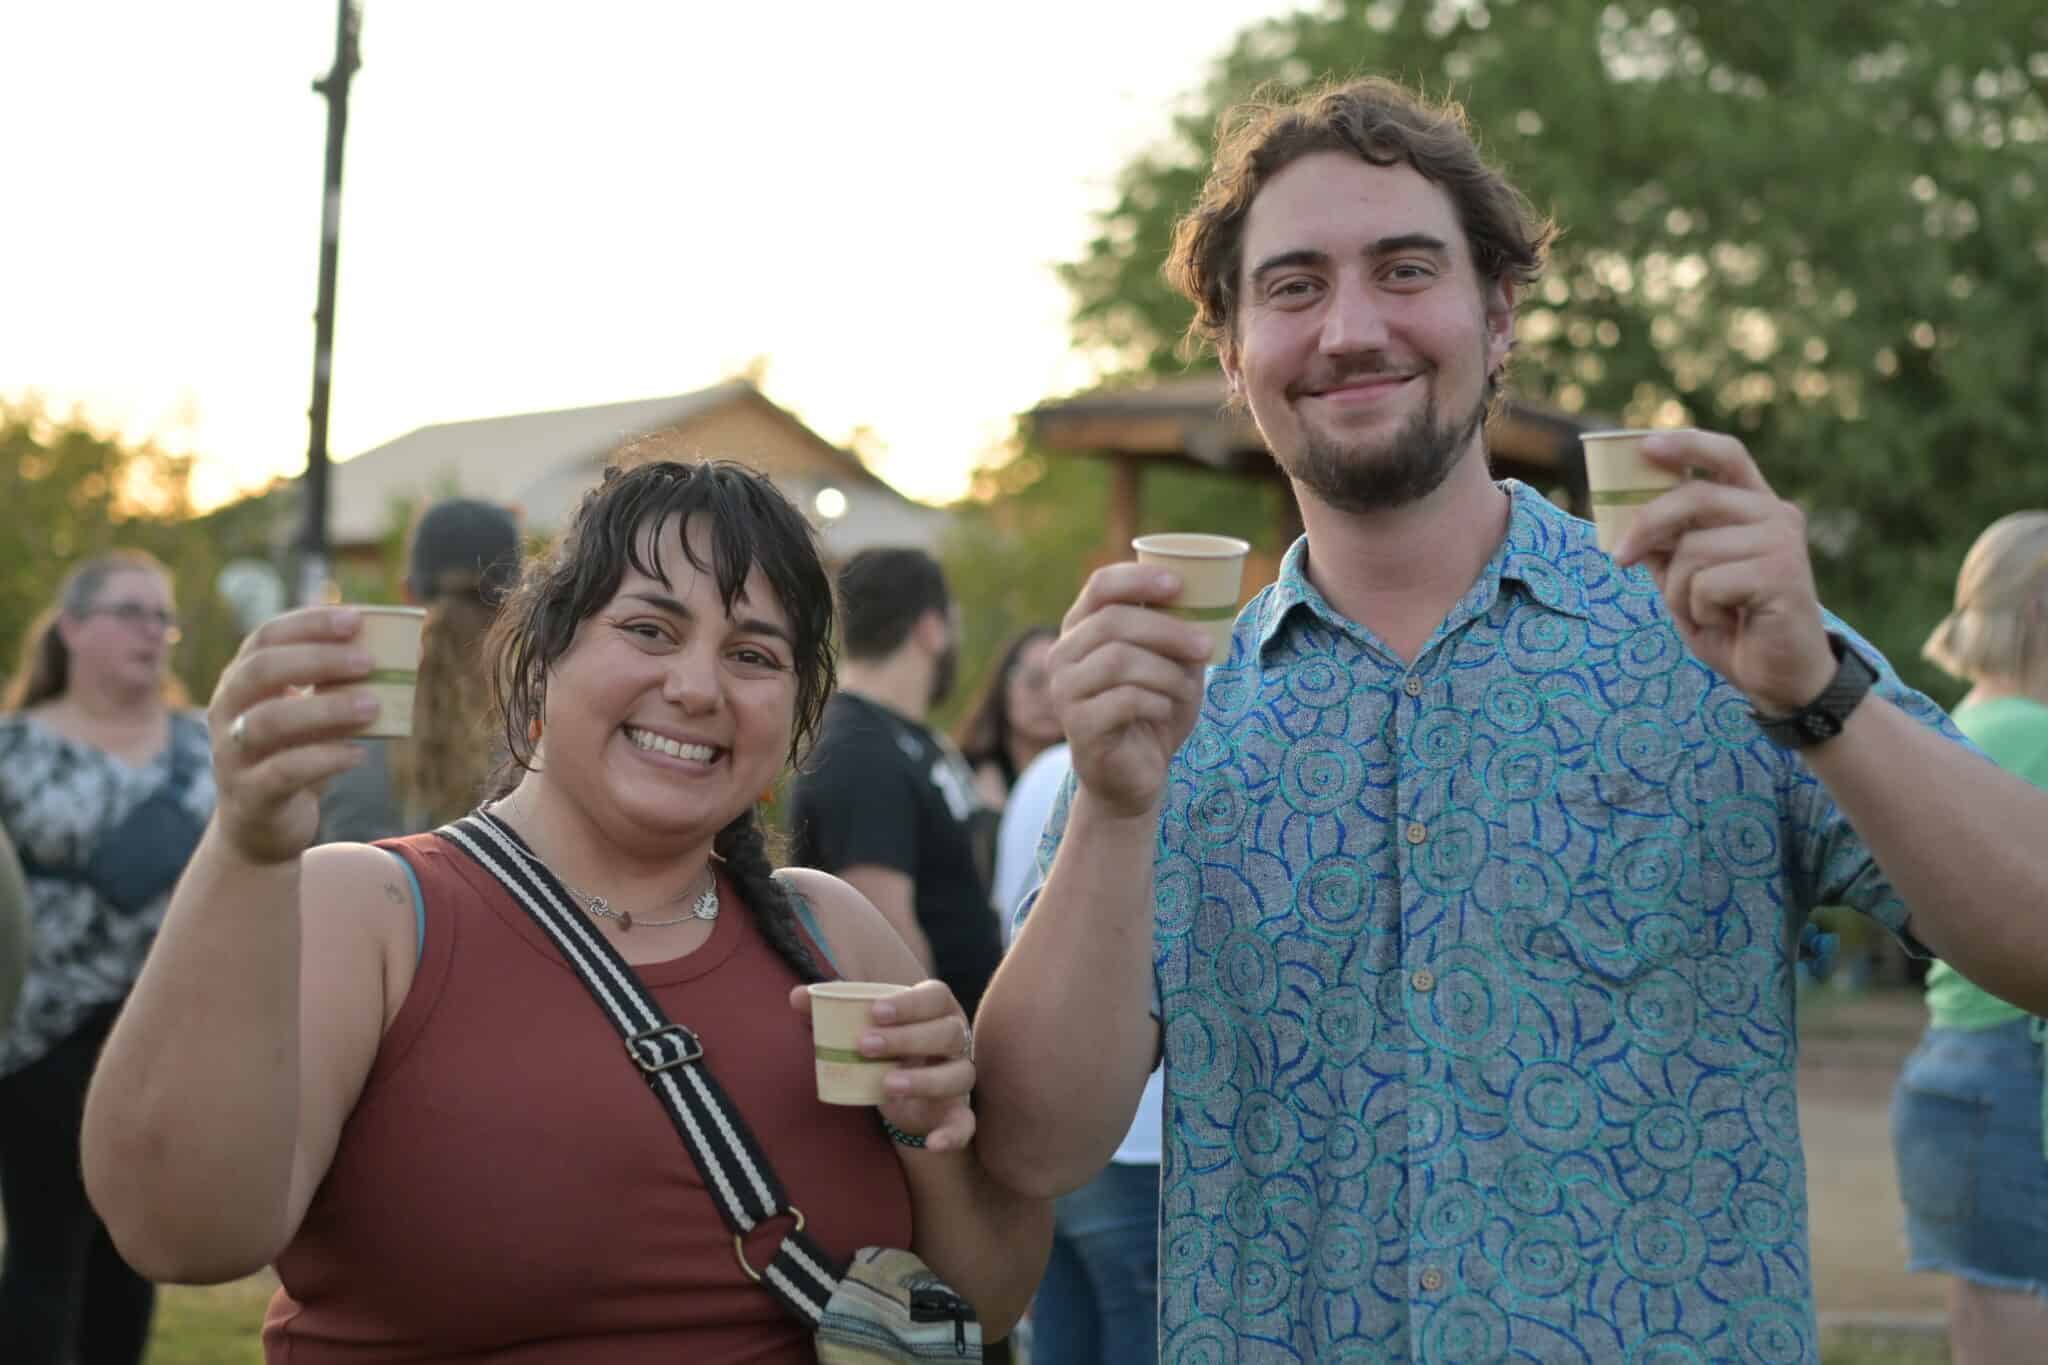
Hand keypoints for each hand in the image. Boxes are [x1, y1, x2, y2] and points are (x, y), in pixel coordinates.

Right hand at [207, 606, 377, 865]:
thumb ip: (344, 686)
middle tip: (370, 661)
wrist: (262, 827)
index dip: (309, 624)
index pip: (265, 637)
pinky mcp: (249, 794)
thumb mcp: (316, 716)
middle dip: (318, 659)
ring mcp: (232, 754)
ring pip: (269, 721)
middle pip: (262, 670)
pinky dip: (324, 759)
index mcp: (241, 681)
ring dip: (326, 709)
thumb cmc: (295, 756)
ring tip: (374, 706)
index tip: (356, 619)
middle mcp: (227, 711)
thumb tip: (410, 654)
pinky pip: (284, 771)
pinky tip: (358, 754)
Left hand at [788, 980, 976, 1152]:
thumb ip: (832, 1009)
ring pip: (959, 1074)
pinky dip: (953, 1134)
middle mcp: (955, 1038)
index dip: (909, 1002)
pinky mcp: (958, 1112)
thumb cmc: (884, 1045)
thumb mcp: (861, 1026)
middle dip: (907, 1038)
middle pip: (947, 1032)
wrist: (901, 1089)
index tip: (875, 1011)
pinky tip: (933, 1143)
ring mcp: (960, 1075)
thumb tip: (797, 996)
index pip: (934, 996)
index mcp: (936, 1008)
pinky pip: (965, 1124)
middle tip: (864, 1046)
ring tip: (887, 1084)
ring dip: (924, 1079)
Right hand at [1049, 564, 1212, 818]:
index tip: (1177, 584)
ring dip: (1166, 673)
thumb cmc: (1153, 711)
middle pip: (1113, 622)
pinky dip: (1157, 702)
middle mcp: (1063, 654)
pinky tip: (1165, 710)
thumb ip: (1177, 633)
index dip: (1137, 578)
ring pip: (1118, 660)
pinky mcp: (1077, 726)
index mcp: (1083, 628)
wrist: (1134, 775)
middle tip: (1205, 646)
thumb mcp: (1171, 665)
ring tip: (1185, 689)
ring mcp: (1065, 690)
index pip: (1100, 585)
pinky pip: (1124, 700)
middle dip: (1168, 631)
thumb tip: (1204, 600)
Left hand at [1612, 430, 1836, 714]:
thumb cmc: (1732, 623)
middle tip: (1620, 558)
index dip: (1685, 445)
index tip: (1643, 446)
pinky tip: (1729, 620)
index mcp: (1754, 506)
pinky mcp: (1782, 575)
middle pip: (1694, 497)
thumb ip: (1665, 546)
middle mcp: (1774, 514)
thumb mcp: (1685, 580)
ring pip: (1693, 549)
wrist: (1779, 676)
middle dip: (1646, 526)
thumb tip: (1621, 514)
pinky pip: (1708, 583)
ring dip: (1679, 590)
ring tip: (1705, 610)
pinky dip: (1701, 610)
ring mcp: (1782, 542)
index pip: (1725, 455)